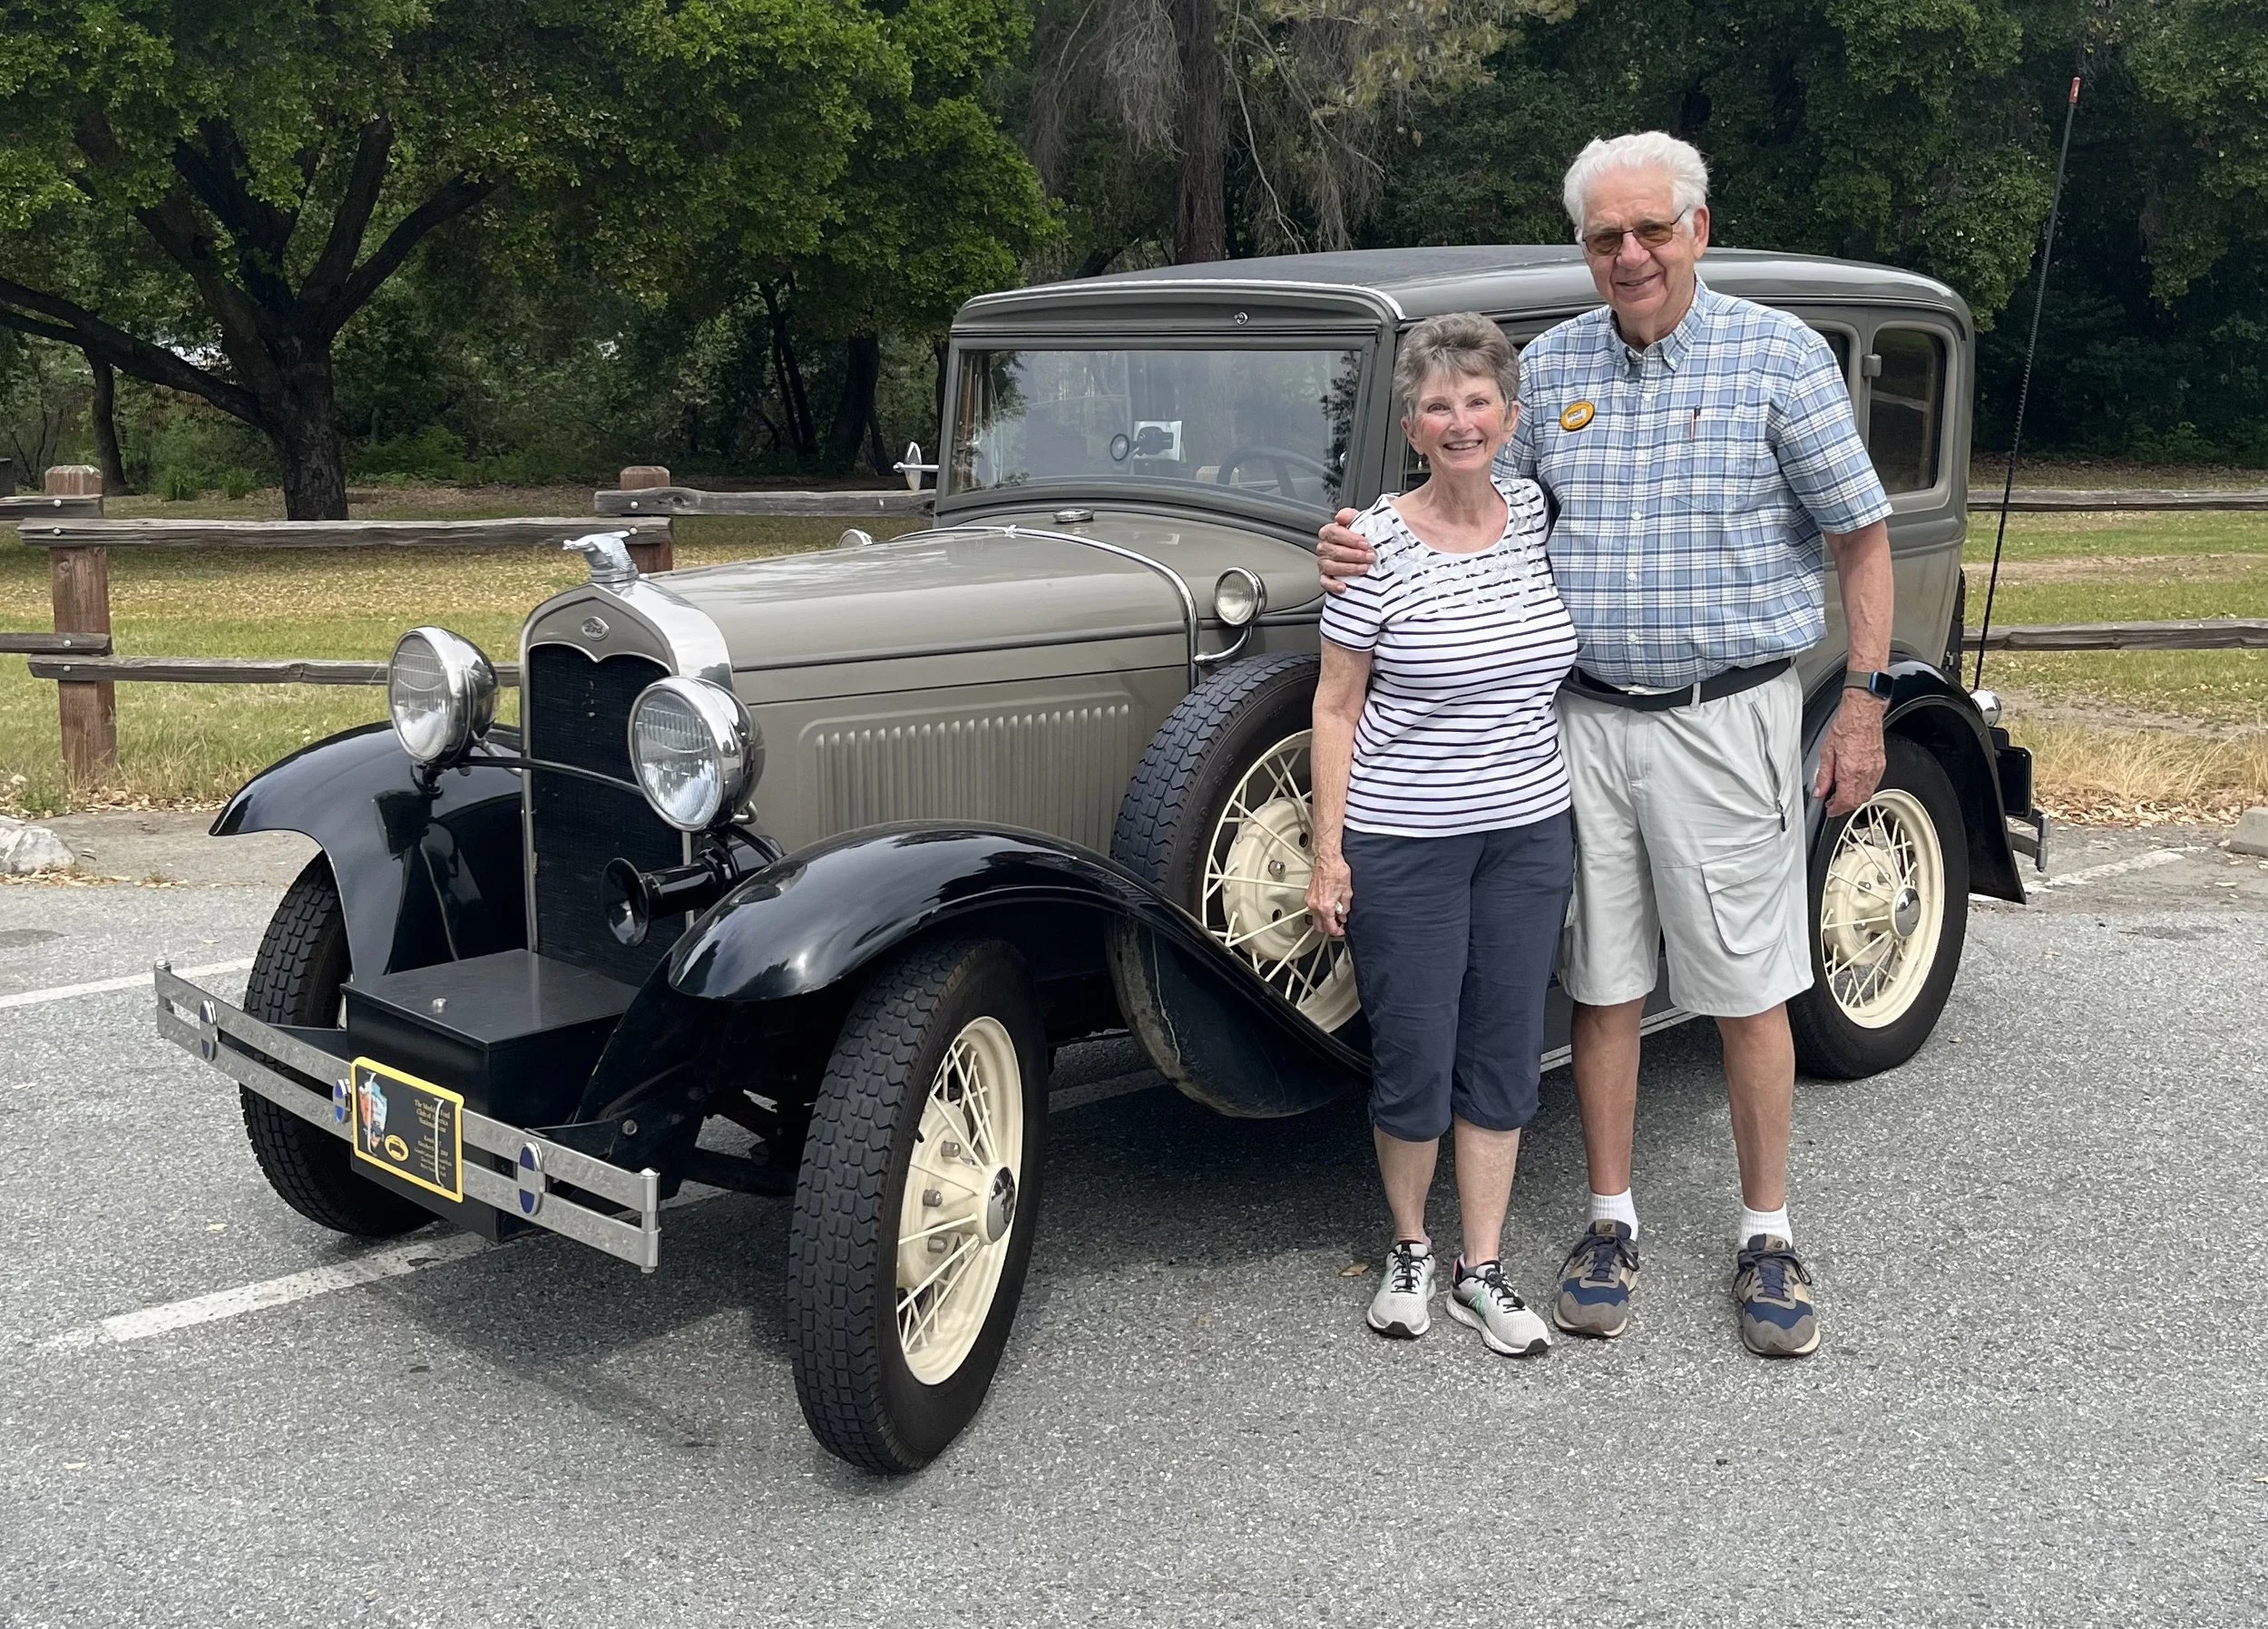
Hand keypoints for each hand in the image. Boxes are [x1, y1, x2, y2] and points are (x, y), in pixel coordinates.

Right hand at [1305, 851, 1351, 937]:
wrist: (1327, 860)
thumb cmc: (1336, 871)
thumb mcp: (1347, 892)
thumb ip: (1345, 907)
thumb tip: (1343, 915)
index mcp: (1325, 907)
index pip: (1330, 928)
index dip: (1338, 932)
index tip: (1341, 930)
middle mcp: (1315, 905)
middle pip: (1319, 927)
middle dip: (1329, 928)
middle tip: (1338, 924)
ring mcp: (1310, 901)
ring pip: (1315, 919)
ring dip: (1324, 920)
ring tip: (1334, 914)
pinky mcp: (1308, 896)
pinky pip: (1313, 910)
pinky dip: (1320, 912)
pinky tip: (1328, 906)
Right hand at [1316, 508, 1374, 595]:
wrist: (1365, 550)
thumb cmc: (1360, 537)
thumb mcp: (1358, 521)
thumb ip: (1350, 515)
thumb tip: (1341, 517)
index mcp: (1329, 532)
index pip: (1334, 533)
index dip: (1350, 539)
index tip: (1365, 543)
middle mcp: (1324, 548)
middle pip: (1334, 551)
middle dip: (1354, 555)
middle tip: (1370, 557)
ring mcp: (1324, 563)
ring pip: (1331, 567)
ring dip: (1349, 569)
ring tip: (1364, 568)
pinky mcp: (1326, 577)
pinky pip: (1325, 583)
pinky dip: (1334, 585)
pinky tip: (1344, 586)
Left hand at [1814, 693, 1885, 817]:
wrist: (1863, 713)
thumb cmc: (1846, 726)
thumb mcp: (1826, 752)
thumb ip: (1823, 775)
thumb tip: (1820, 791)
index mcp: (1850, 771)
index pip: (1845, 801)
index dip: (1836, 809)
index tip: (1830, 809)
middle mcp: (1865, 772)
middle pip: (1857, 801)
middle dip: (1844, 806)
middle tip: (1833, 803)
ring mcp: (1875, 769)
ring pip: (1867, 794)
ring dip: (1854, 798)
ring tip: (1841, 794)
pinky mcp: (1881, 764)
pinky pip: (1874, 784)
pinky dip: (1864, 789)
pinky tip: (1854, 783)